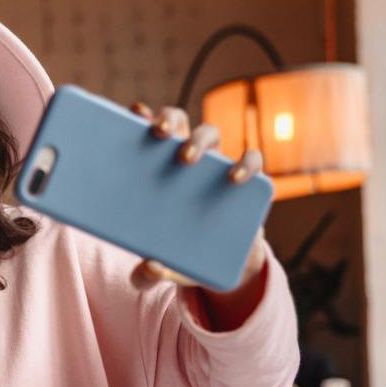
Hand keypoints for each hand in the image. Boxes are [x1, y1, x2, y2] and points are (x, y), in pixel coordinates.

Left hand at [126, 101, 266, 294]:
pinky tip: (235, 177)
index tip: (133, 112)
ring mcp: (217, 166)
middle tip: (159, 135)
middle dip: (169, 120)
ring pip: (211, 133)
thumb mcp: (164, 267)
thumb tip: (146, 271)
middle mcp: (187, 158)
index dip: (142, 116)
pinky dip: (247, 163)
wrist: (224, 265)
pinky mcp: (246, 180)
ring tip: (186, 159)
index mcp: (158, 168)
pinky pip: (253, 159)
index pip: (149, 132)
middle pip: (179, 123)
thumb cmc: (182, 252)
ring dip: (199, 139)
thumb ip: (149, 274)